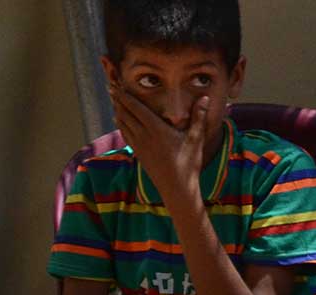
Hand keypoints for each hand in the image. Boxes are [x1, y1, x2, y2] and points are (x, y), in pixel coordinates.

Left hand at [109, 86, 209, 206]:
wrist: (177, 188)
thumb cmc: (189, 163)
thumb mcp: (196, 139)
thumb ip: (198, 117)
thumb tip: (204, 98)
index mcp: (156, 128)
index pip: (135, 107)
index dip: (123, 95)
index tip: (115, 84)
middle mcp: (144, 134)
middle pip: (125, 112)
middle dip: (117, 99)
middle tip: (111, 87)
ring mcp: (139, 144)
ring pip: (122, 123)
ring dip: (117, 110)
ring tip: (114, 101)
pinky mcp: (138, 153)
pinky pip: (125, 134)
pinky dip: (120, 124)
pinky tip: (119, 120)